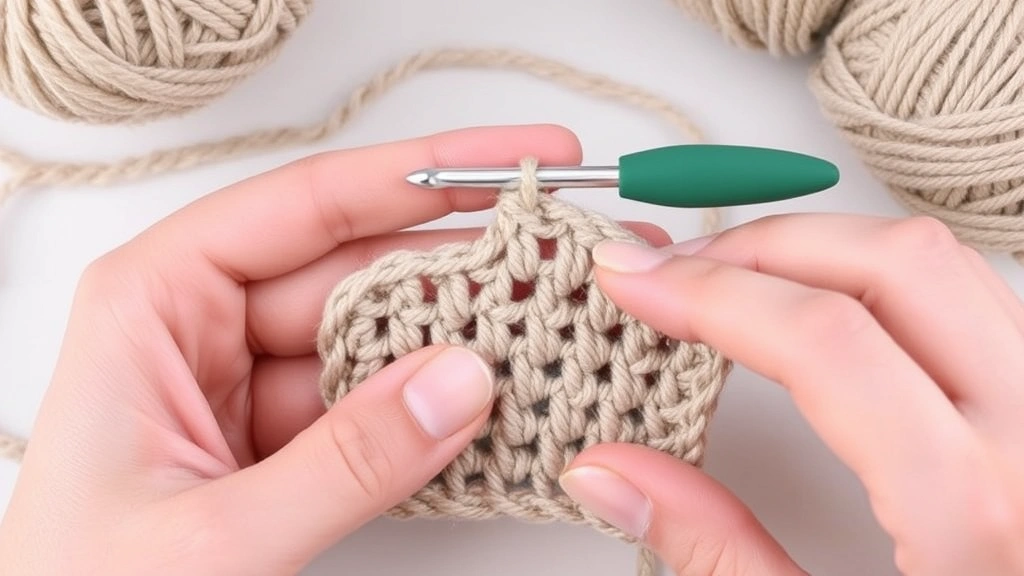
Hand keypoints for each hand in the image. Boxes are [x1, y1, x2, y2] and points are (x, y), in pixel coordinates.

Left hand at [0, 124, 668, 574]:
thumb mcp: (211, 535)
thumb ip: (343, 463)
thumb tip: (459, 383)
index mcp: (155, 302)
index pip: (308, 205)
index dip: (423, 175)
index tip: (512, 166)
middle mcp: (205, 325)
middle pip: (359, 265)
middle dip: (463, 261)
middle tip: (555, 253)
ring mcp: (251, 382)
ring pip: (378, 334)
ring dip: (462, 335)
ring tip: (547, 321)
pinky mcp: (285, 436)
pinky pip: (376, 400)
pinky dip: (437, 403)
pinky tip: (496, 394)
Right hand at [559, 214, 1023, 575]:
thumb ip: (710, 549)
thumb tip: (608, 471)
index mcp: (975, 512)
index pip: (826, 343)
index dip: (709, 294)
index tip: (633, 279)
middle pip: (895, 265)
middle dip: (763, 247)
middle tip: (675, 270)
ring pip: (944, 264)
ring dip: (824, 249)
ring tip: (734, 278)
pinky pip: (972, 295)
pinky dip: (880, 277)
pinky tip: (821, 307)